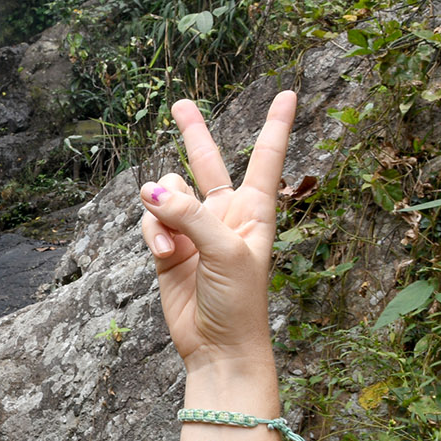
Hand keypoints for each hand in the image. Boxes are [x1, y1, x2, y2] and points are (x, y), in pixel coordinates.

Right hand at [139, 91, 296, 374]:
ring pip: (168, 194)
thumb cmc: (239, 302)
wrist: (218, 347)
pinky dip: (151, 232)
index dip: (276, 125)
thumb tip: (150, 190)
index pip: (266, 157)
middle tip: (181, 104)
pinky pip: (151, 221)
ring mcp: (194, 231)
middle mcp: (224, 215)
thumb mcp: (223, 252)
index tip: (289, 93)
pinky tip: (162, 252)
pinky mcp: (168, 248)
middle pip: (207, 163)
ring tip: (169, 242)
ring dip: (162, 210)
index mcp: (254, 210)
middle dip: (194, 134)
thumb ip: (189, 215)